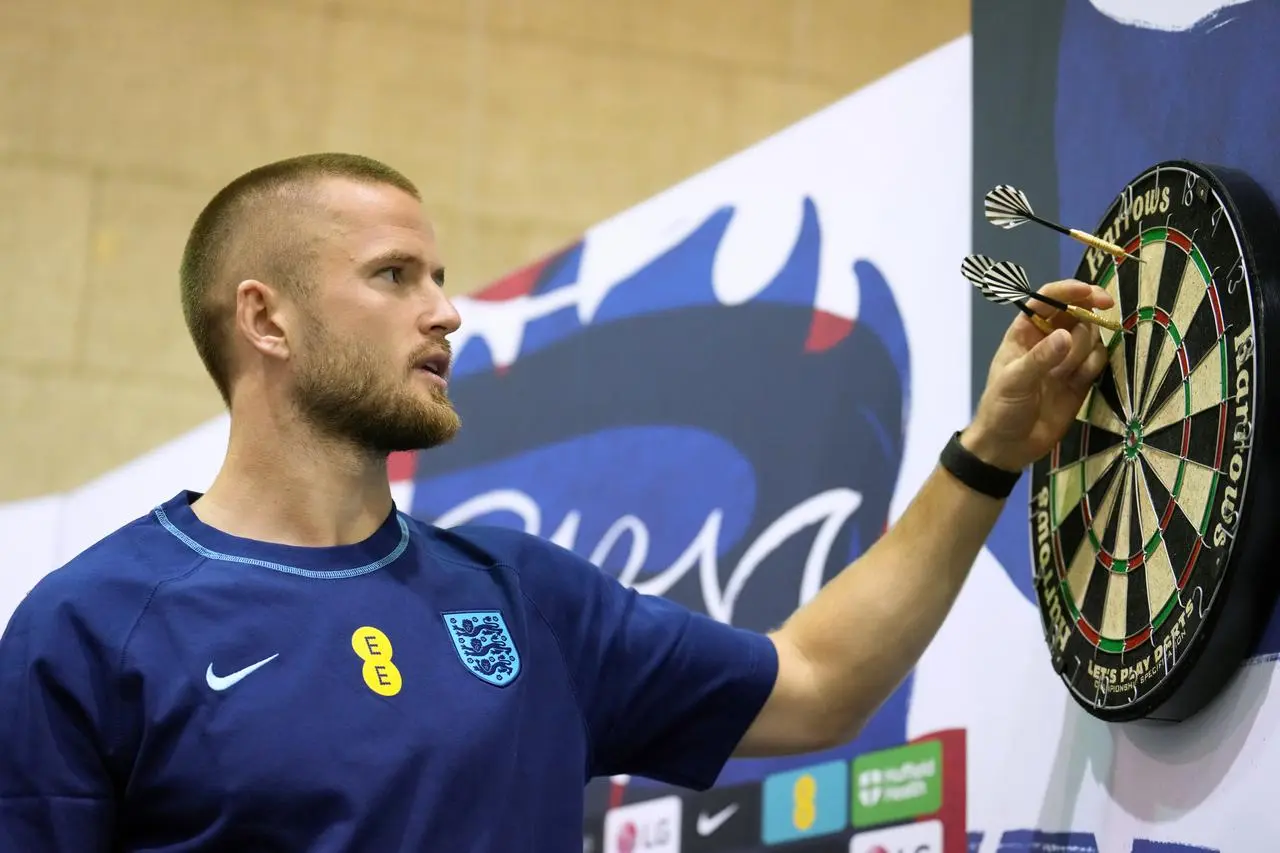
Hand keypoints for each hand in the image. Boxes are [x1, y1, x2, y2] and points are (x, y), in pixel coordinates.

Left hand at [963, 278, 1114, 471]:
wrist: (1009, 446)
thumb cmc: (1001, 409)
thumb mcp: (1015, 382)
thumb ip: (1041, 358)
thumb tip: (1067, 335)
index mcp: (1024, 332)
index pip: (1049, 299)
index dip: (1071, 291)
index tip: (1093, 294)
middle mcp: (1047, 340)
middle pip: (1078, 314)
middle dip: (1084, 322)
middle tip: (1080, 341)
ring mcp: (1065, 359)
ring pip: (1091, 337)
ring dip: (1084, 351)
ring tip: (1064, 376)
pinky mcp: (1080, 378)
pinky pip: (1098, 360)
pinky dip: (1093, 367)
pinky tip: (1077, 382)